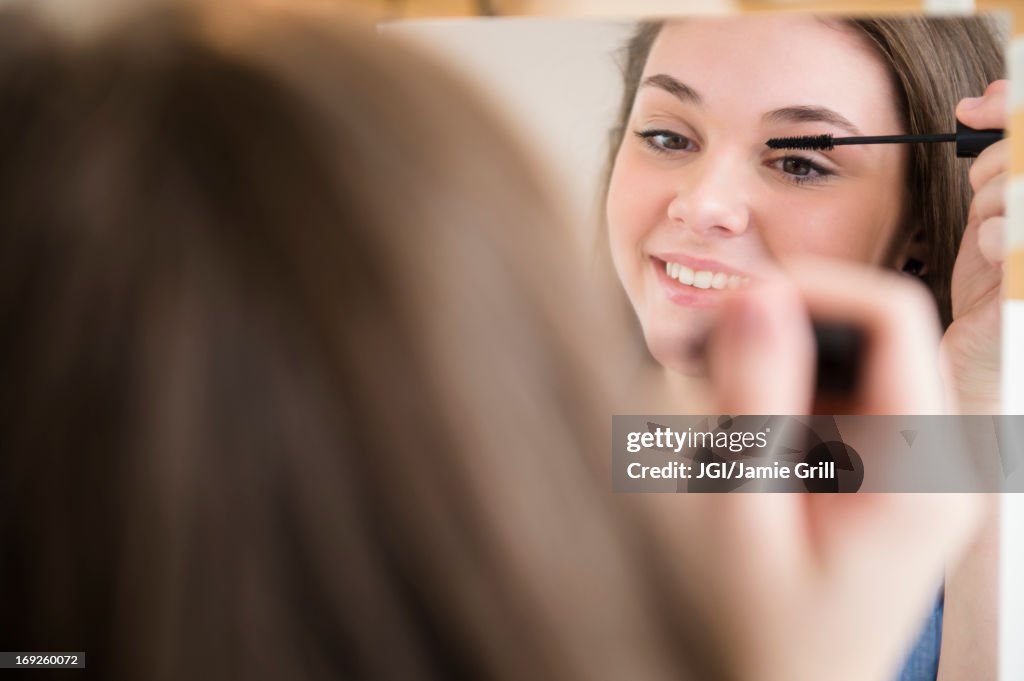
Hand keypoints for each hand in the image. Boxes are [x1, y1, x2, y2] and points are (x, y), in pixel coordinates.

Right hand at [641, 258, 979, 680]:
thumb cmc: (764, 632)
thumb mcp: (745, 517)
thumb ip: (754, 404)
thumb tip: (758, 299)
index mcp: (919, 472)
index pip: (893, 318)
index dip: (812, 288)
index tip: (732, 301)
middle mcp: (935, 461)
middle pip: (871, 334)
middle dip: (783, 321)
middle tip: (701, 341)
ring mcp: (913, 468)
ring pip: (849, 363)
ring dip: (775, 356)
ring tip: (705, 381)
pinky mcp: (885, 476)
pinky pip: (838, 401)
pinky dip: (782, 391)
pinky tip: (734, 417)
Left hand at [943, 80, 1007, 413]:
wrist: (985, 359)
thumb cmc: (993, 289)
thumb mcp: (995, 212)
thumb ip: (1002, 159)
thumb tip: (984, 100)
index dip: (1014, 106)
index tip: (977, 106)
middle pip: (1023, 153)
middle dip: (994, 162)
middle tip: (977, 188)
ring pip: (1015, 187)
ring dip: (987, 203)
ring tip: (987, 234)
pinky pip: (1007, 231)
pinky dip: (986, 237)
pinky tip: (991, 261)